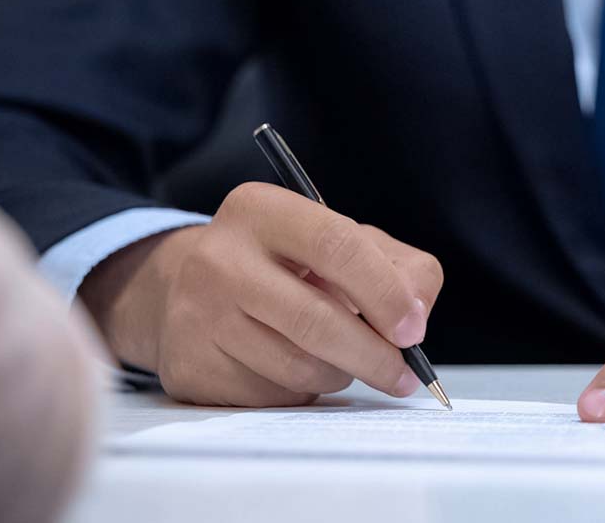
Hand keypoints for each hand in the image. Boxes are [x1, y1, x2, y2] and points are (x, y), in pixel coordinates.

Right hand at [80, 182, 442, 406]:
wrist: (189, 290)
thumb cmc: (287, 264)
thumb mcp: (344, 240)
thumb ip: (397, 267)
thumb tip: (415, 316)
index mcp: (262, 209)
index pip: (336, 245)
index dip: (383, 292)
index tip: (412, 329)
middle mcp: (220, 257)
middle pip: (316, 319)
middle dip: (374, 355)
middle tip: (403, 374)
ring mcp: (198, 315)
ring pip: (297, 366)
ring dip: (341, 373)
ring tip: (348, 360)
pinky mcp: (191, 367)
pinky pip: (271, 395)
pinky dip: (304, 390)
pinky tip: (300, 369)